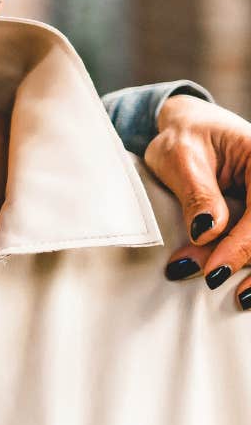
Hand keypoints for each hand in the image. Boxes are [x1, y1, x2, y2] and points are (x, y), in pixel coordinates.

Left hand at [144, 93, 250, 307]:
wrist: (192, 128)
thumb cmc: (184, 138)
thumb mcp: (180, 157)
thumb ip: (197, 193)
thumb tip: (207, 232)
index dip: (241, 246)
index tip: (213, 272)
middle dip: (245, 261)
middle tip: (210, 280)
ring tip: (236, 296)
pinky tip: (246, 290)